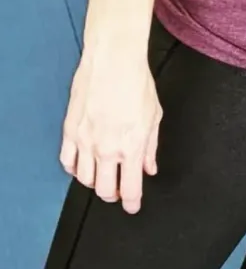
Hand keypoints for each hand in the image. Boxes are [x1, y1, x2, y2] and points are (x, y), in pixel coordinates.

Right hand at [60, 45, 161, 214]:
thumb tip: (150, 167)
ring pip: (84, 179)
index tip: (133, 207)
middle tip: (118, 192)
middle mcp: (106, 149)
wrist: (113, 61)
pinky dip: (75, 169)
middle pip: (104, 190)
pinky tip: (83, 165)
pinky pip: (67, 161)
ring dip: (94, 182)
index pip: (130, 188)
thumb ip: (151, 146)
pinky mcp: (70, 132)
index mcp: (131, 146)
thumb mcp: (154, 116)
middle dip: (113, 195)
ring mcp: (85, 142)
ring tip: (102, 177)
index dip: (132, 202)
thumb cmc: (137, 83)